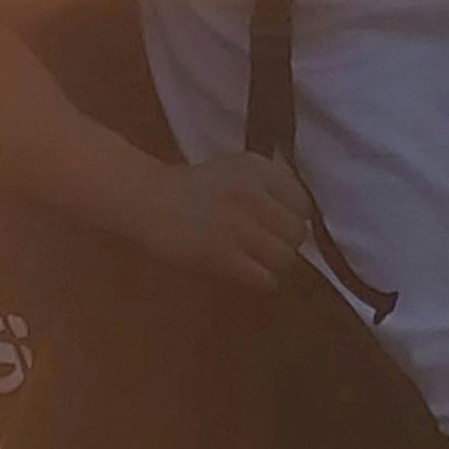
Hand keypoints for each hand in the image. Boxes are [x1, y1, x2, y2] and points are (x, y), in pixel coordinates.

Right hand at [149, 153, 316, 293]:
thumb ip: (268, 183)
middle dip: (286, 242)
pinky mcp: (223, 255)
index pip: (302, 202)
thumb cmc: (190, 187)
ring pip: (284, 257)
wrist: (146, 200)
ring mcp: (238, 226)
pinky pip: (264, 277)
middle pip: (296, 232)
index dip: (294, 217)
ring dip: (275, 263)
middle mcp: (253, 194)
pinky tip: (249, 274)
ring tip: (259, 261)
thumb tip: (300, 209)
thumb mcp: (234, 169)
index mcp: (258, 169)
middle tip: (269, 245)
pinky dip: (262, 280)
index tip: (281, 224)